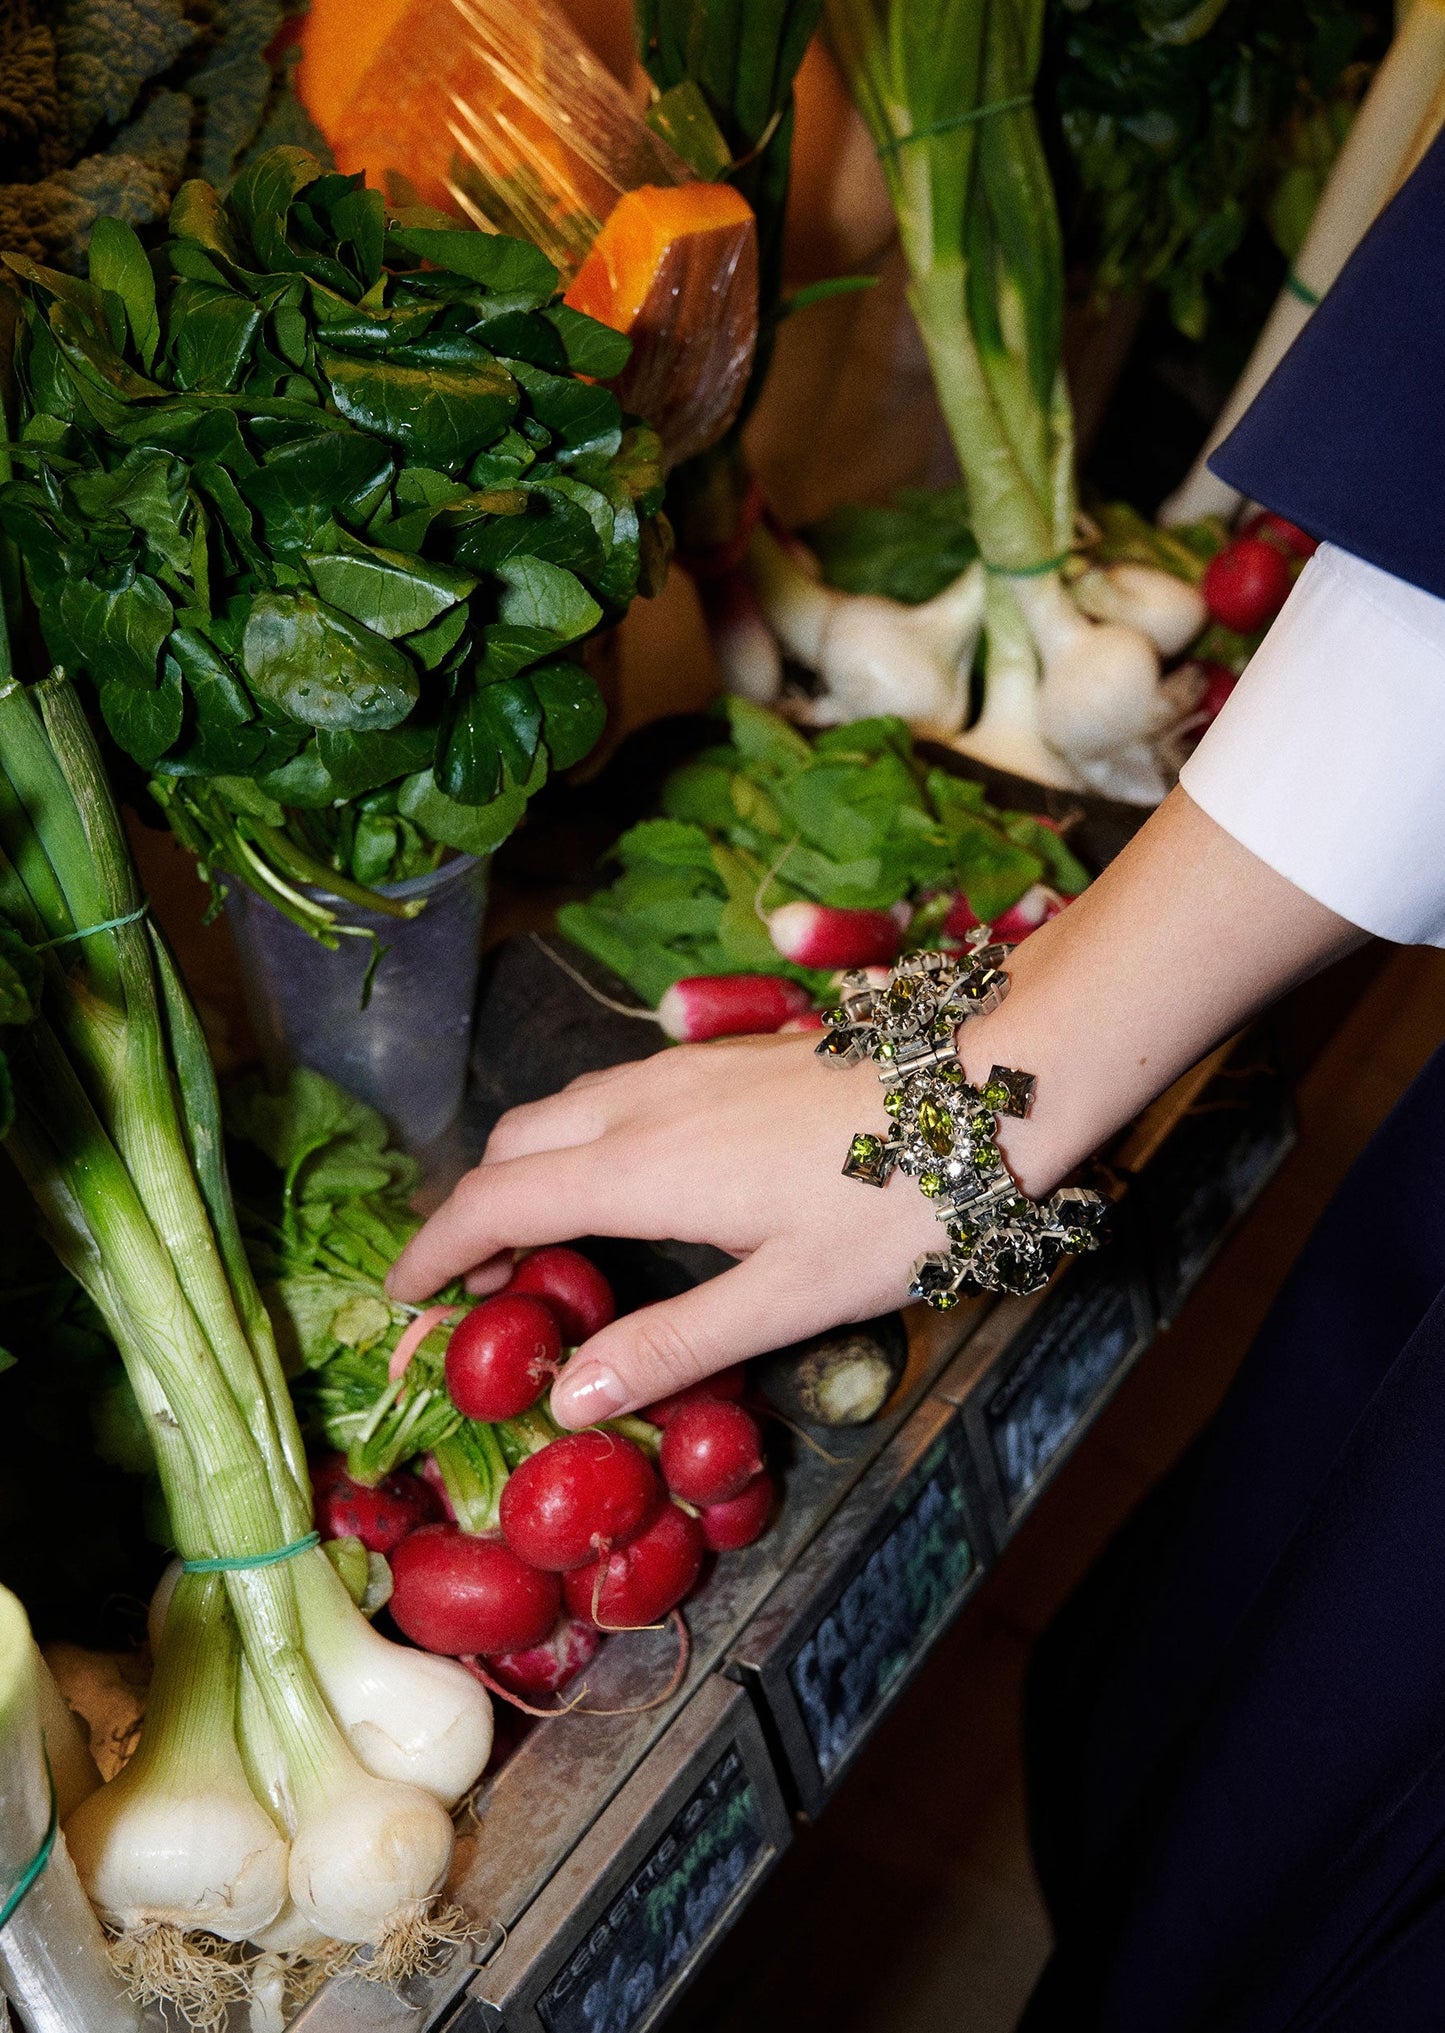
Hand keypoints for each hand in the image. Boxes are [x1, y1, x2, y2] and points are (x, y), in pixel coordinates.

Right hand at [386, 1033, 939, 1427]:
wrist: (986, 1084)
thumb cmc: (895, 1201)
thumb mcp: (788, 1300)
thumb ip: (673, 1346)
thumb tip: (565, 1398)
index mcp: (641, 1170)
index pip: (497, 1202)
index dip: (435, 1249)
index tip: (400, 1296)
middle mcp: (642, 1105)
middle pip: (513, 1145)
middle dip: (475, 1211)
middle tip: (480, 1291)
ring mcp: (684, 1070)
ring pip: (562, 1110)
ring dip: (526, 1171)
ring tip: (543, 1247)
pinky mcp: (724, 1058)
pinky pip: (611, 1094)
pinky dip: (577, 1141)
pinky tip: (625, 1186)